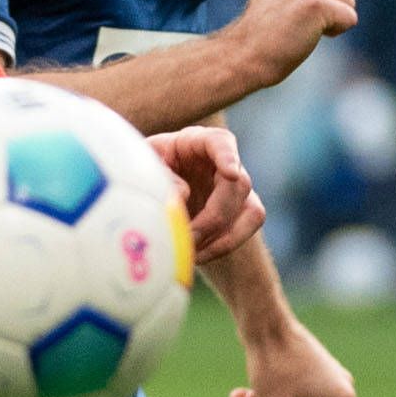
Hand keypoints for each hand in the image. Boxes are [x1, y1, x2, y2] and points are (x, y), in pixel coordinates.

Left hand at [149, 123, 263, 268]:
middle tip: (187, 239)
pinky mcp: (240, 210)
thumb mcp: (143, 167)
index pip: (220, 141)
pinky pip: (247, 227)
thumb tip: (183, 196)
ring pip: (251, 210)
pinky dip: (226, 245)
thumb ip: (161, 175)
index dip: (228, 155)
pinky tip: (199, 255)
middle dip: (213, 217)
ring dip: (224, 236)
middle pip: (237, 185)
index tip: (230, 172)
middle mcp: (223, 162)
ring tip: (192, 253)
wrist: (148, 190)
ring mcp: (235, 187)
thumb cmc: (144, 170)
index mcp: (197, 142)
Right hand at [227, 0, 356, 87]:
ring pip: (350, 1)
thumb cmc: (270, 22)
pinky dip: (335, 31)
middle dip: (333, 2)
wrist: (247, 54)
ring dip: (332, 19)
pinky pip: (350, 18)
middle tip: (298, 15)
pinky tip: (308, 34)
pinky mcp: (314, 3)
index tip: (293, 1)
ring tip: (301, 25)